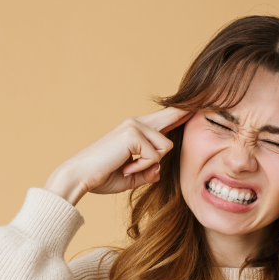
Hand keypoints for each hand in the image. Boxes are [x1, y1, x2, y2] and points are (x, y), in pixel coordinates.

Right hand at [44, 107, 192, 204]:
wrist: (80, 177)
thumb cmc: (102, 177)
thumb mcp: (133, 176)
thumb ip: (149, 171)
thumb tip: (159, 170)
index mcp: (136, 129)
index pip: (165, 118)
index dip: (181, 112)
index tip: (198, 102)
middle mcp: (136, 122)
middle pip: (172, 119)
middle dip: (184, 116)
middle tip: (176, 127)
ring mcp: (134, 125)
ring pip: (165, 147)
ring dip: (149, 164)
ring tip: (128, 167)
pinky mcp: (132, 133)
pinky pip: (154, 156)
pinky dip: (142, 167)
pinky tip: (125, 167)